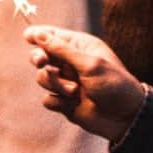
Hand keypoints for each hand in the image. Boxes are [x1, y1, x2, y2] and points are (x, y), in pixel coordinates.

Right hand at [25, 25, 146, 143]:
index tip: (28, 36)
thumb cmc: (113, 85)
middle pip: (41, 55)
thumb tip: (39, 34)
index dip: (38, 34)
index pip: (53, 36)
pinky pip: (47, 99)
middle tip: (42, 62)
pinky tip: (72, 104)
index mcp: (80, 47)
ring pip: (42, 78)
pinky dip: (58, 102)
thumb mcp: (89, 64)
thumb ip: (62, 50)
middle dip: (39, 58)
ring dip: (55, 85)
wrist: (124, 117)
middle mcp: (71, 63)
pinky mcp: (64, 101)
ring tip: (75, 91)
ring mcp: (67, 82)